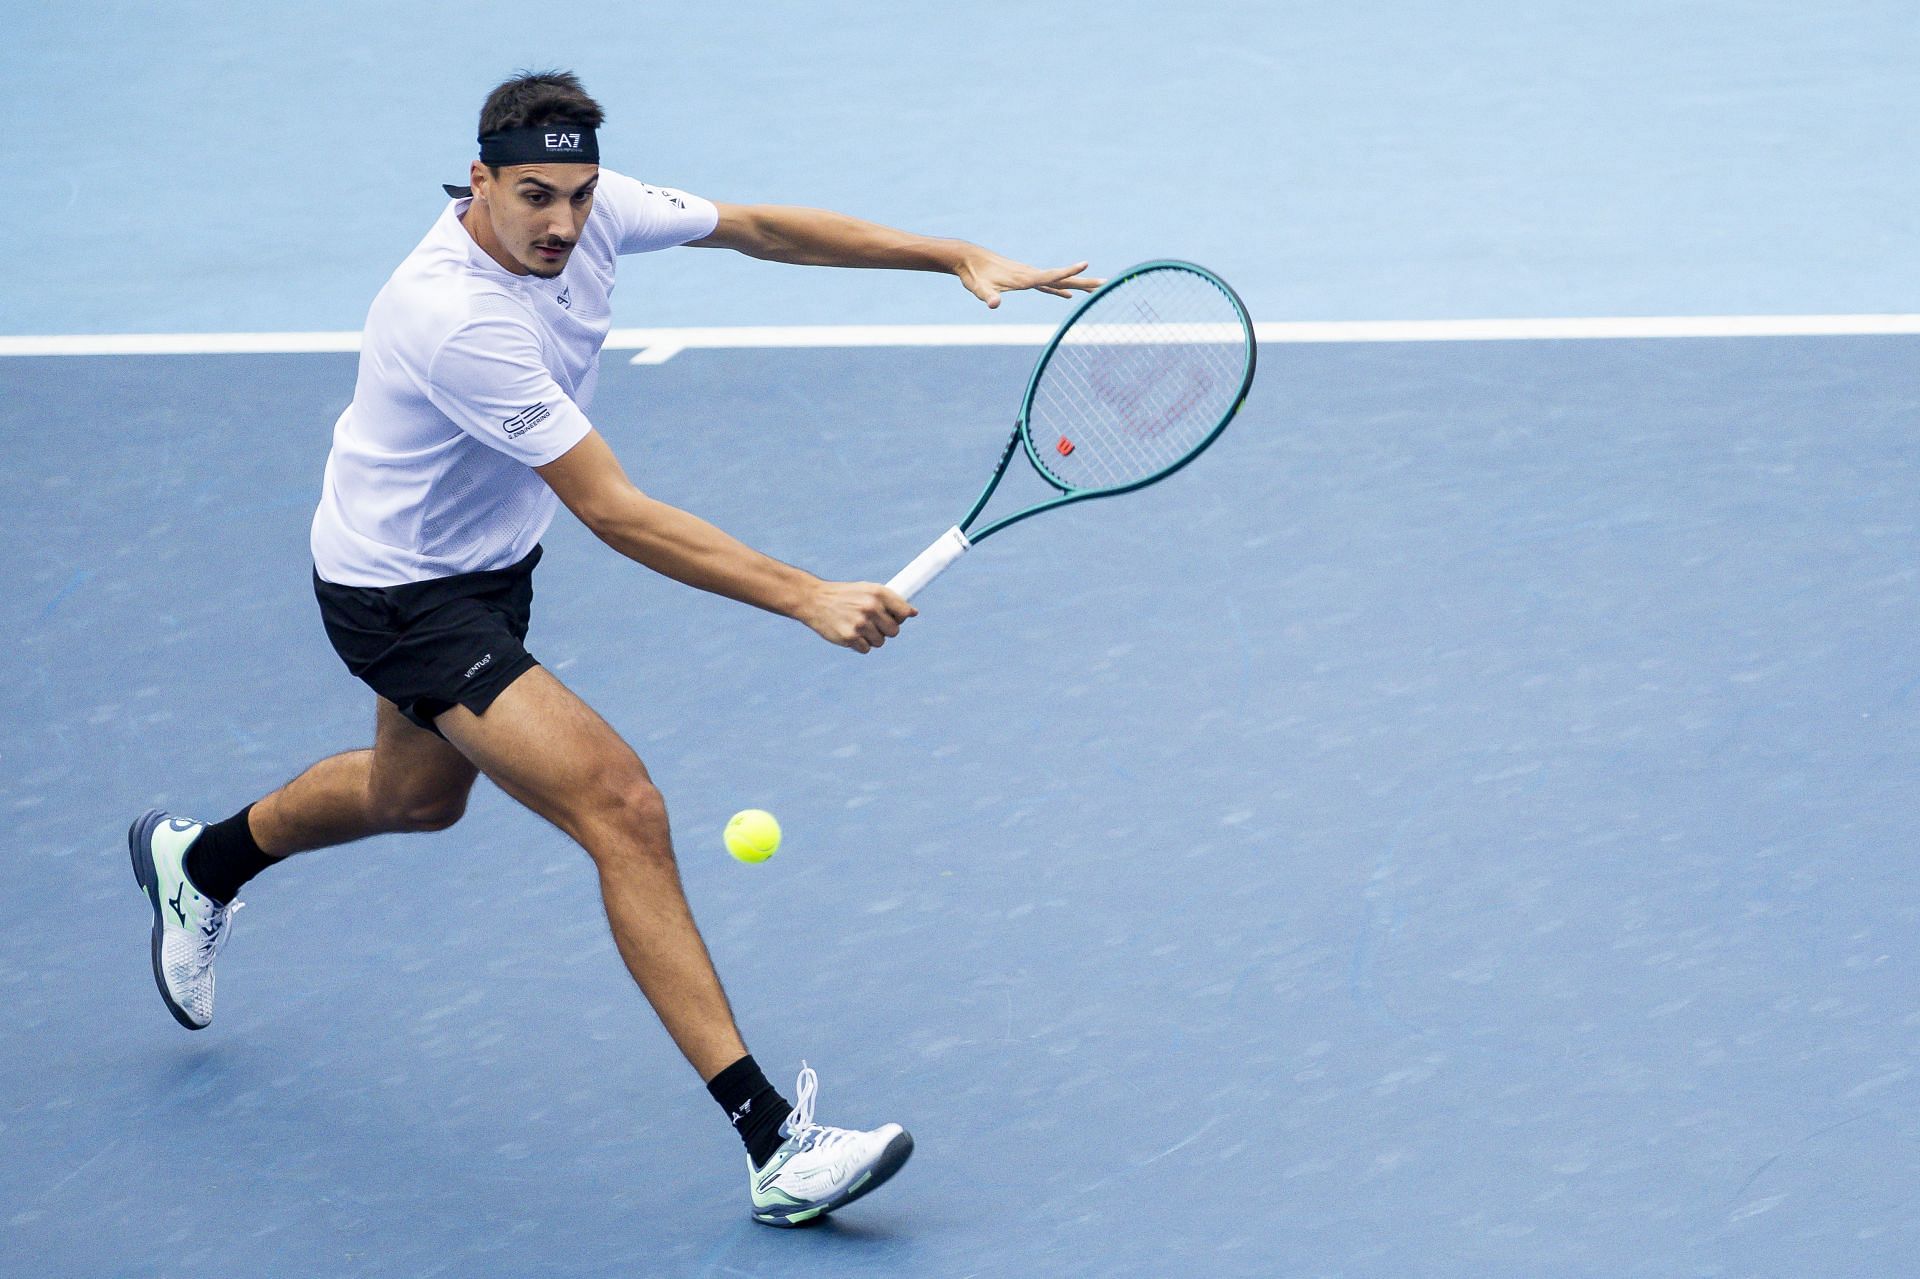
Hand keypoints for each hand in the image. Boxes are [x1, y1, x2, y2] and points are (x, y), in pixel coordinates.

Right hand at [798, 581, 916, 652]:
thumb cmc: (844, 595)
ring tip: (857, 626)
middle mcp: (871, 607)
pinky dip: (859, 645)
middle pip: (894, 631)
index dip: (900, 617)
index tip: (893, 618)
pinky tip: (849, 633)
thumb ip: (889, 600)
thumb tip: (913, 613)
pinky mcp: (850, 637)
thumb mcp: (866, 589)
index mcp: (878, 593)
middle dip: (885, 630)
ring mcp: (860, 623)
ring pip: (880, 642)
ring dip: (871, 638)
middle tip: (871, 623)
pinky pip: (866, 649)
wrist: (814, 600)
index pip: (904, 612)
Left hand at [955, 251, 1102, 308]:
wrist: (968, 258)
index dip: (1068, 272)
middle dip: (1084, 282)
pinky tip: (1066, 296)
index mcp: (1025, 278)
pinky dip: (1059, 290)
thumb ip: (987, 296)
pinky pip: (1047, 285)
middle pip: (1063, 279)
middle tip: (1106, 284)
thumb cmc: (974, 275)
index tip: (1086, 264)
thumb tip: (993, 304)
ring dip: (1077, 285)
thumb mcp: (979, 289)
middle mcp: (1031, 275)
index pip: (1051, 276)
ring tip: (1094, 290)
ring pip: (1058, 282)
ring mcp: (1029, 276)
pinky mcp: (1024, 279)